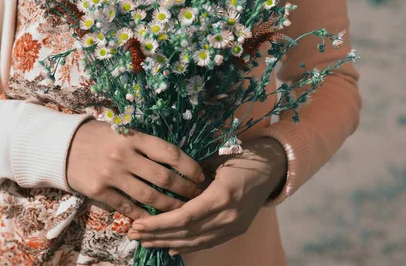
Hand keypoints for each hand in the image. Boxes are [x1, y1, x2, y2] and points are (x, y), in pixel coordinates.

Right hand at [67, 119, 205, 219]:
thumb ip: (146, 143)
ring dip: (169, 206)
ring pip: (149, 196)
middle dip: (185, 190)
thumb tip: (177, 160)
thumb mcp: (123, 131)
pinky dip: (144, 215)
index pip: (170, 153)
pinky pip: (128, 207)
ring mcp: (112, 175)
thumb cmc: (99, 136)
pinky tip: (155, 219)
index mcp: (133, 137)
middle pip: (164, 178)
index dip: (190, 167)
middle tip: (196, 196)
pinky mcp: (100, 191)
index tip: (200, 176)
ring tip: (181, 210)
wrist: (62, 146)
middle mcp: (124, 156)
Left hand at [126, 137, 286, 254]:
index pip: (184, 217)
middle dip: (157, 235)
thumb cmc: (241, 156)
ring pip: (196, 242)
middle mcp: (229, 216)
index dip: (159, 224)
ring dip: (167, 243)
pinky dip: (187, 246)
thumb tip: (164, 185)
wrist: (272, 167)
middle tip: (133, 234)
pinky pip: (208, 242)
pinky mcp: (236, 231)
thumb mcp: (216, 160)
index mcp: (222, 196)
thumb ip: (192, 175)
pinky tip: (170, 248)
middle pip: (187, 233)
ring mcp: (234, 226)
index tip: (138, 223)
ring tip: (145, 242)